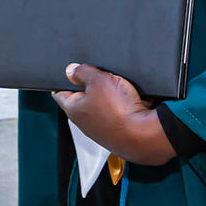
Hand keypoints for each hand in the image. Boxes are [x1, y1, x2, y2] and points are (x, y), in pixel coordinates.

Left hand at [52, 63, 175, 165]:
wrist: (145, 135)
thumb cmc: (120, 111)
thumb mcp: (98, 80)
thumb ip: (83, 72)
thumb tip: (71, 70)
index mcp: (74, 109)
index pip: (60, 94)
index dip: (62, 82)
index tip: (65, 76)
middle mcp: (86, 123)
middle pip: (84, 99)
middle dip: (92, 86)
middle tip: (100, 76)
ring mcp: (103, 130)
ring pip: (104, 106)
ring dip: (111, 96)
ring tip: (120, 90)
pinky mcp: (119, 134)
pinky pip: (120, 114)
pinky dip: (125, 106)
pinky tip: (132, 101)